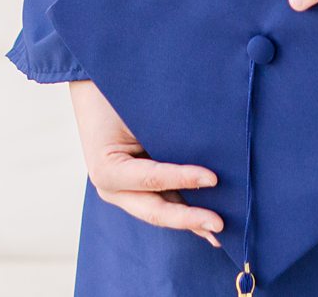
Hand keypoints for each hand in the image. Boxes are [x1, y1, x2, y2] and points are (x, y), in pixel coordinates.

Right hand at [68, 78, 226, 251]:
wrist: (98, 84)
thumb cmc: (117, 95)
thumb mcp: (137, 114)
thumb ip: (163, 136)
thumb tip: (203, 157)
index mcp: (106, 169)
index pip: (151, 177)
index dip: (183, 179)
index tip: (213, 178)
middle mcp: (112, 189)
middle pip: (155, 209)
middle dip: (188, 218)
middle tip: (219, 224)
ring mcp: (124, 193)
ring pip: (161, 211)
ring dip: (190, 221)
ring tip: (219, 232)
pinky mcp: (136, 191)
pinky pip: (163, 202)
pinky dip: (184, 210)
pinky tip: (205, 221)